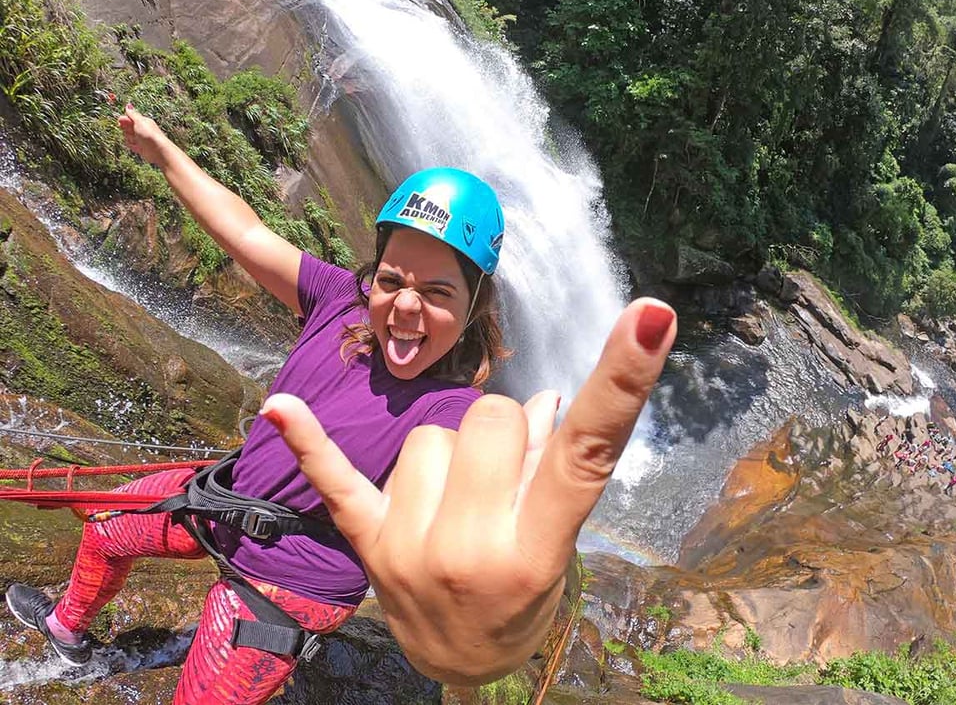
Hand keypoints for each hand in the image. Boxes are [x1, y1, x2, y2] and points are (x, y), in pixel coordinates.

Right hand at [117, 104, 169, 167]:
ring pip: (127, 136)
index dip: (124, 119)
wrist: (158, 150)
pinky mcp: (140, 147)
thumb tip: (128, 105)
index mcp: (143, 122)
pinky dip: (131, 145)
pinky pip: (130, 144)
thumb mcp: (140, 121)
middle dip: (126, 129)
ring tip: (136, 140)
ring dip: (129, 138)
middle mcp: (141, 130)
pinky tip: (136, 146)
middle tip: (132, 132)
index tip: (120, 120)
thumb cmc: (150, 134)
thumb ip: (133, 114)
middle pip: (127, 127)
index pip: (130, 118)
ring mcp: (140, 139)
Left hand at [260, 298, 675, 684]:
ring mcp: (408, 548)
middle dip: (504, 431)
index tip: (651, 316)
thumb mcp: (556, 548)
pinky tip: (279, 407)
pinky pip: (336, 479)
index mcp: (535, 551)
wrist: (461, 664)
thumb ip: (550, 472)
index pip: (585, 452)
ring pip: (430, 434)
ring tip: (457, 498)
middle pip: (488, 418)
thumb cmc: (522, 599)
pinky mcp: (366, 542)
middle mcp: (468, 550)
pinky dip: (311, 441)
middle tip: (505, 474)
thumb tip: (545, 399)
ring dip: (450, 453)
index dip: (621, 382)